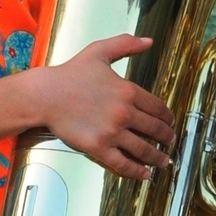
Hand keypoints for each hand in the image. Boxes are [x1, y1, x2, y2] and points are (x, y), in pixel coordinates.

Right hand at [33, 34, 175, 180]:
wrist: (45, 95)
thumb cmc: (70, 73)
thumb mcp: (100, 51)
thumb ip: (125, 44)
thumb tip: (148, 41)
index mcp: (127, 90)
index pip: (157, 107)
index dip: (168, 117)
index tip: (170, 123)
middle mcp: (123, 112)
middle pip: (155, 129)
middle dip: (167, 138)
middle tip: (171, 142)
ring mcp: (111, 132)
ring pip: (143, 149)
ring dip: (158, 157)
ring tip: (164, 161)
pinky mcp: (98, 147)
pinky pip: (123, 163)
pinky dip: (137, 171)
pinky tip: (145, 174)